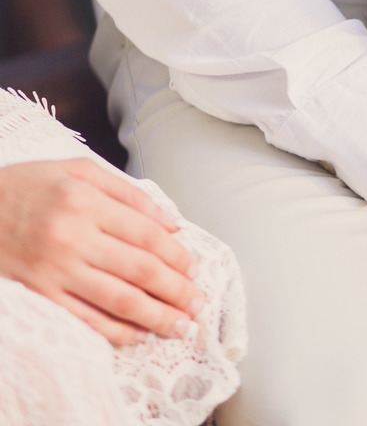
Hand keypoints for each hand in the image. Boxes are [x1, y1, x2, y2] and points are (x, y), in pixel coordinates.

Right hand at [0, 159, 199, 344]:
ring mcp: (53, 270)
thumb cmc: (28, 186)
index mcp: (85, 202)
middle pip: (139, 269)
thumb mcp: (77, 171)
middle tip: (198, 303)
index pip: (146, 234)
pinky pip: (84, 319)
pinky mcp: (38, 294)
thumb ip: (127, 193)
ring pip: (117, 299)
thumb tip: (170, 222)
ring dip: (155, 316)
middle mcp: (71, 237)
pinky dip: (115, 331)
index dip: (176, 255)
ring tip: (181, 325)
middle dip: (175, 289)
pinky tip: (138, 335)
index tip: (194, 269)